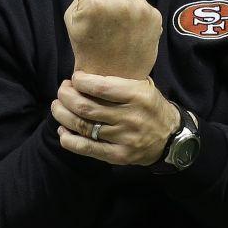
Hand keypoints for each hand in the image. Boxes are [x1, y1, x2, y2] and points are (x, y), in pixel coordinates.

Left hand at [51, 72, 180, 165]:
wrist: (171, 137)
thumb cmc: (151, 106)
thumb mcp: (144, 86)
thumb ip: (120, 79)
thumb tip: (88, 71)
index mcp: (137, 95)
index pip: (102, 87)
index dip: (82, 82)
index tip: (74, 78)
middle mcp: (130, 117)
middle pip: (87, 108)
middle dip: (67, 97)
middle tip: (61, 90)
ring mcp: (124, 138)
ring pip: (84, 127)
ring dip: (63, 116)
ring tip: (57, 107)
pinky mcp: (118, 155)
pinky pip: (88, 148)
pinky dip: (70, 141)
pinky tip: (62, 132)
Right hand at [64, 0, 161, 79]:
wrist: (114, 77)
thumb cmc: (88, 49)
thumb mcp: (72, 22)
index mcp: (95, 4)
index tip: (89, 11)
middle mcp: (120, 3)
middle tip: (104, 15)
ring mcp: (140, 9)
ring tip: (117, 19)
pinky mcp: (154, 16)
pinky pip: (141, 0)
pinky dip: (134, 9)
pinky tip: (129, 26)